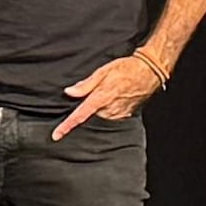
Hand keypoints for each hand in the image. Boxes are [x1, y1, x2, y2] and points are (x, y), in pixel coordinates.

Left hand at [54, 50, 169, 135]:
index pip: (79, 116)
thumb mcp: (103, 71)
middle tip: (98, 91)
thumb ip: (85, 84)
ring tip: (109, 92)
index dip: (66, 126)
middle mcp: (108, 110)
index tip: (56, 136)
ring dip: (99, 107)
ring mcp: (117, 114)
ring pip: (99, 115)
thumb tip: (69, 92)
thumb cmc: (126, 69)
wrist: (148, 72)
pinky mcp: (124, 115)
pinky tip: (115, 97)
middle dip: (88, 106)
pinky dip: (108, 108)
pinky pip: (110, 115)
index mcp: (100, 99)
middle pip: (89, 115)